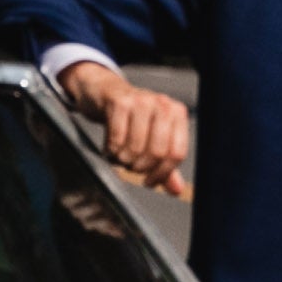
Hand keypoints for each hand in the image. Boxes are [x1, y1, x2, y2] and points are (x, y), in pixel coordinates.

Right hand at [61, 60, 192, 198]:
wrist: (105, 91)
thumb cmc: (132, 117)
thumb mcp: (153, 137)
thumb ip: (165, 164)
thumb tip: (176, 190)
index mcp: (177, 113)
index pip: (176, 153)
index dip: (162, 173)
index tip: (149, 182)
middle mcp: (163, 104)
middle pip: (157, 152)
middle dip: (140, 167)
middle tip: (130, 166)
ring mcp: (141, 101)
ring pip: (136, 148)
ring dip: (123, 160)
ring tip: (119, 155)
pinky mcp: (119, 102)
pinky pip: (117, 139)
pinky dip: (110, 150)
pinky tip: (110, 147)